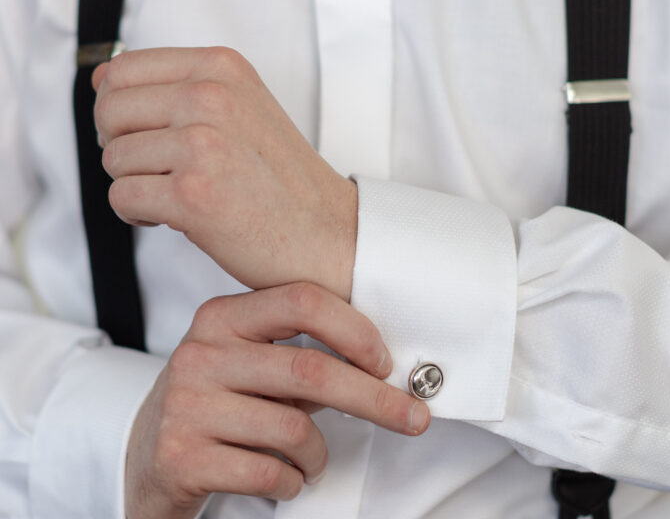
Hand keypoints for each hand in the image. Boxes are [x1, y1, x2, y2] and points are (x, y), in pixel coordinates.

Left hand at [93, 47, 356, 298]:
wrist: (326, 231)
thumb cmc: (278, 175)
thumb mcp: (238, 103)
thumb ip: (175, 85)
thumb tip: (99, 78)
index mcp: (220, 66)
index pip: (122, 68)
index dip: (117, 106)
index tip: (143, 131)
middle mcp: (210, 95)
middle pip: (109, 111)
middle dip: (121, 146)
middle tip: (161, 167)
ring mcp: (201, 143)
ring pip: (113, 159)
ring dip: (137, 183)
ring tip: (182, 191)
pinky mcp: (191, 194)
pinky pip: (122, 197)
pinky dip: (140, 214)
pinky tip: (178, 215)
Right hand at [126, 283, 429, 517]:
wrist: (144, 458)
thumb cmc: (215, 404)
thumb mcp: (246, 364)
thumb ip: (297, 354)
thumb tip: (379, 364)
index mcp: (221, 316)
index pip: (302, 301)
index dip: (354, 330)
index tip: (386, 362)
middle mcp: (201, 352)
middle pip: (310, 369)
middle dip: (373, 398)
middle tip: (411, 417)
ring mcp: (187, 404)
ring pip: (295, 428)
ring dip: (318, 454)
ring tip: (309, 459)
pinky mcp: (182, 456)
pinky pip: (270, 472)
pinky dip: (292, 482)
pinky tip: (282, 478)